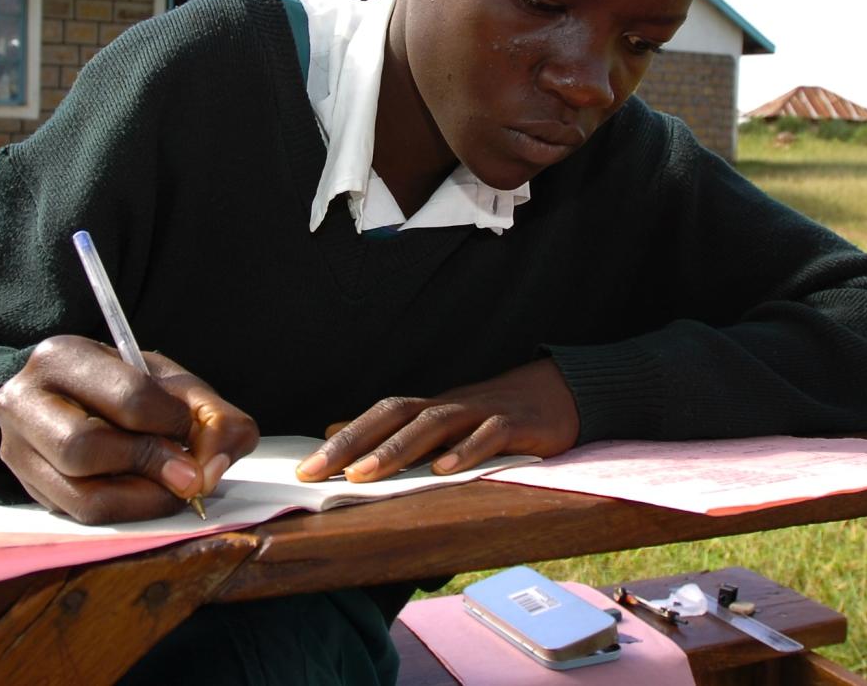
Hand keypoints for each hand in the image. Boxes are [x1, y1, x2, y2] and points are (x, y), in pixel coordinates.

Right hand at [0, 335, 257, 523]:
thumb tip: (214, 464)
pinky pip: (80, 516)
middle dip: (150, 465)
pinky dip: (125, 511)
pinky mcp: (28, 489)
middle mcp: (24, 401)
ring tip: (171, 487)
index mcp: (62, 356)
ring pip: (80, 494)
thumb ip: (210, 414)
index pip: (126, 396)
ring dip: (141, 498)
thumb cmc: (124, 386)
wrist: (71, 398)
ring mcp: (17, 450)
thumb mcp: (169, 383)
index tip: (189, 429)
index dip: (170, 421)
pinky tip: (145, 494)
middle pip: (85, 448)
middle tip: (189, 474)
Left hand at [294, 358, 578, 483]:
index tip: (305, 468)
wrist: (561, 393)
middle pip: (395, 416)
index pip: (377, 418)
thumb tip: (336, 432)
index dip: (341, 440)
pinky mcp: (518, 424)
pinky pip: (490, 435)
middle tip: (317, 471)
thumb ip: (394, 431)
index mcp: (430, 410)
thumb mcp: (444, 423)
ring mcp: (482, 412)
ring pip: (434, 423)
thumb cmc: (495, 415)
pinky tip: (445, 470)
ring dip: (397, 449)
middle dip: (354, 443)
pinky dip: (466, 450)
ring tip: (365, 474)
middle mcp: (449, 406)